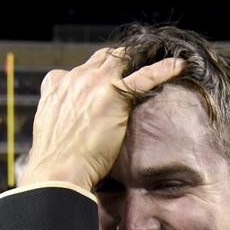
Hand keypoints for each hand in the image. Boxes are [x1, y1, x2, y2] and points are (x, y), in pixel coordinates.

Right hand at [23, 48, 182, 189]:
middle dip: (120, 59)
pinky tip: (179, 66)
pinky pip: (145, 76)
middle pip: (103, 58)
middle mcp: (75, 77)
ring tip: (156, 58)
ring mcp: (95, 83)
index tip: (108, 81)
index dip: (97, 73)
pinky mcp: (115, 95)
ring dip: (138, 59)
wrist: (58, 171)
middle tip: (137, 65)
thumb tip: (73, 124)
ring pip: (122, 59)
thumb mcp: (51, 127)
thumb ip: (63, 115)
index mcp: (56, 84)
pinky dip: (164, 69)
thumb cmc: (56, 160)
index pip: (82, 69)